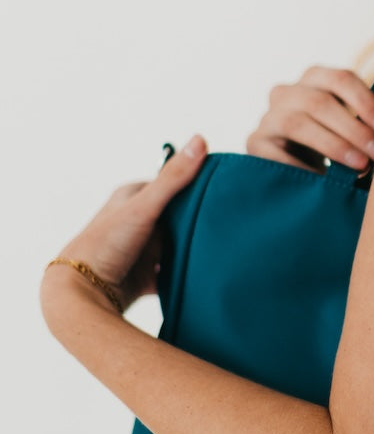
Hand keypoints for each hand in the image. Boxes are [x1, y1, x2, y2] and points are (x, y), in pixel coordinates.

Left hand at [42, 136, 207, 314]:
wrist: (85, 294)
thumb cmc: (107, 244)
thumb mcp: (144, 206)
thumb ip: (174, 178)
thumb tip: (200, 139)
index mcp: (132, 198)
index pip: (172, 185)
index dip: (197, 187)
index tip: (224, 189)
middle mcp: (138, 221)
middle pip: (178, 216)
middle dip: (199, 220)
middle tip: (228, 220)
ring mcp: (142, 249)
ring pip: (178, 244)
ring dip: (195, 248)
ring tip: (223, 246)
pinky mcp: (146, 275)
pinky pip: (175, 271)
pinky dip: (188, 272)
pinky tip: (205, 271)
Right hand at [246, 66, 373, 172]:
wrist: (294, 166)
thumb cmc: (335, 143)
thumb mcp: (349, 126)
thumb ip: (368, 123)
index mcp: (315, 78)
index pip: (341, 79)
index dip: (366, 102)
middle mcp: (287, 92)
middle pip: (320, 102)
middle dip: (355, 129)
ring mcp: (268, 117)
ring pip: (298, 123)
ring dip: (333, 145)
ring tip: (360, 166)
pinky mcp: (255, 144)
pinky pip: (277, 154)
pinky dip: (304, 168)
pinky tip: (325, 181)